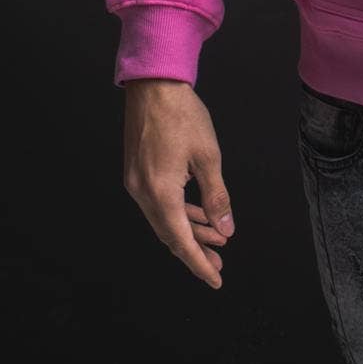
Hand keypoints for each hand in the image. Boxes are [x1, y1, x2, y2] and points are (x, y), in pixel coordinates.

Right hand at [122, 79, 235, 289]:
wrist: (153, 85)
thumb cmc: (182, 114)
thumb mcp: (208, 156)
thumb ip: (217, 197)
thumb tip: (225, 228)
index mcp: (160, 192)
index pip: (181, 240)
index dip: (199, 263)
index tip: (215, 279)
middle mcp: (142, 193)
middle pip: (170, 234)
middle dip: (195, 250)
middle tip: (219, 263)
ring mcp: (136, 182)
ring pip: (164, 218)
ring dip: (189, 229)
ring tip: (214, 239)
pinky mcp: (136, 171)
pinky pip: (158, 202)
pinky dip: (178, 211)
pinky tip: (197, 213)